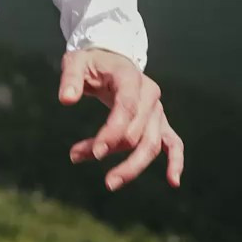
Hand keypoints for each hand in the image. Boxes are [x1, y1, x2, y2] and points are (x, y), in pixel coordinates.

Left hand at [60, 48, 183, 192]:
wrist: (111, 59)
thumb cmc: (92, 63)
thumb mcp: (76, 62)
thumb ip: (70, 78)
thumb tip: (66, 100)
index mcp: (130, 77)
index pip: (127, 107)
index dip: (112, 132)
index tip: (95, 152)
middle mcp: (149, 94)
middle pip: (136, 131)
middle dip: (109, 148)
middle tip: (75, 156)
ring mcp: (157, 110)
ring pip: (151, 143)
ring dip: (131, 166)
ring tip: (109, 182)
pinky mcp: (160, 122)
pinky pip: (173, 143)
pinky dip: (175, 161)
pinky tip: (173, 181)